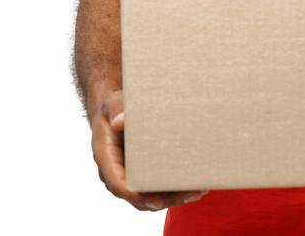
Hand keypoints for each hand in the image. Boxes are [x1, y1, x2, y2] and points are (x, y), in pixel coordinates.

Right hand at [90, 89, 207, 210]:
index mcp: (106, 157)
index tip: (155, 200)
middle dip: (165, 199)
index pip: (117, 184)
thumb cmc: (114, 109)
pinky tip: (195, 187)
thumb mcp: (112, 104)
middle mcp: (116, 172)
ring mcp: (129, 176)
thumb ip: (115, 110)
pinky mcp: (142, 175)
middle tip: (189, 194)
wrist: (115, 113)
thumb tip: (119, 121)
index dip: (135, 195)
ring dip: (174, 198)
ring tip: (198, 191)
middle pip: (138, 197)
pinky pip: (157, 190)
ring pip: (150, 197)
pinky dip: (175, 191)